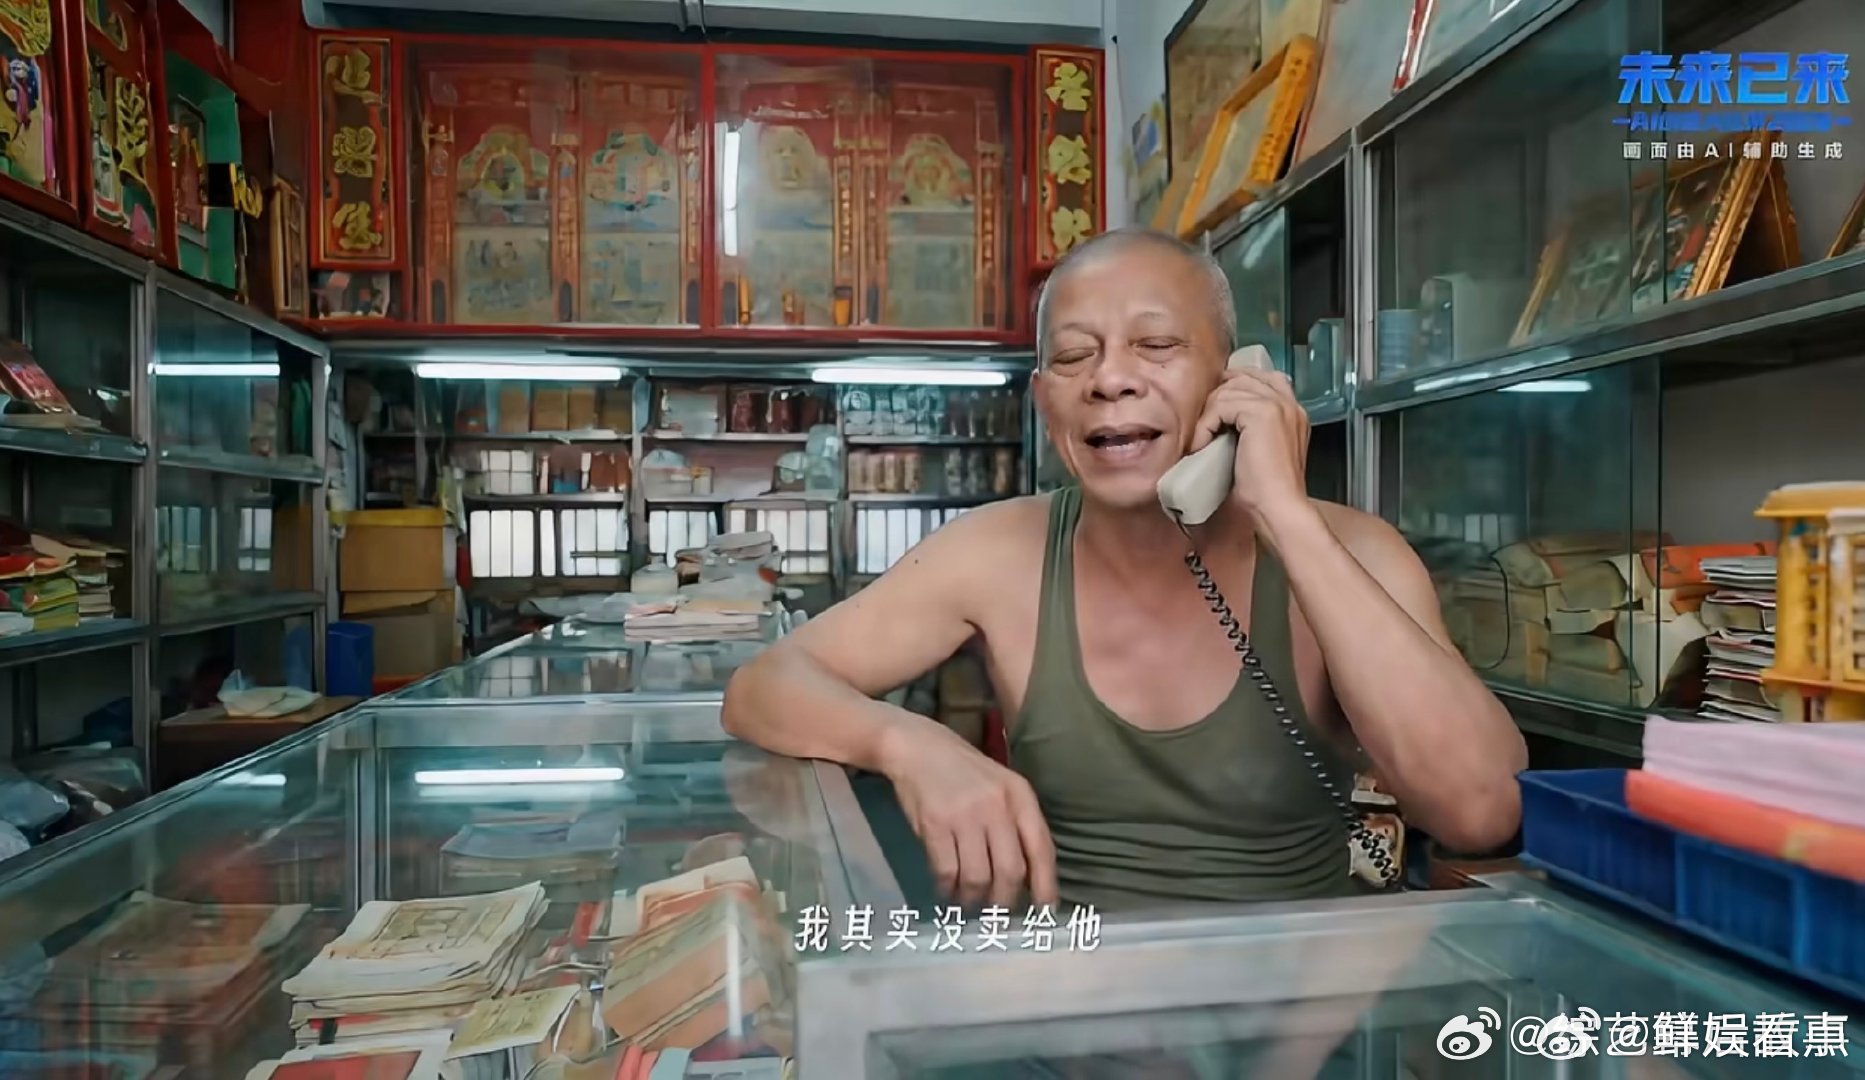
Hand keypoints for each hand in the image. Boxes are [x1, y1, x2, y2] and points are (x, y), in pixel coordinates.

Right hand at [881, 719, 1057, 907]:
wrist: (918, 747)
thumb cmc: (964, 772)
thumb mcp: (1001, 787)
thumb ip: (1016, 824)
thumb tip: (1028, 878)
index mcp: (1020, 796)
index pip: (1041, 848)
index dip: (1045, 885)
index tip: (1044, 911)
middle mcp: (996, 806)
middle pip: (1010, 870)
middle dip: (1005, 901)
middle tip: (997, 914)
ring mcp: (964, 815)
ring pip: (978, 876)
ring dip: (974, 899)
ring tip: (969, 902)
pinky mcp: (934, 824)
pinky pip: (946, 871)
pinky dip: (947, 889)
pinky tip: (946, 890)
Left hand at [1188, 367, 1309, 521]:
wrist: (1278, 506)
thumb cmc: (1266, 491)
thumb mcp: (1258, 452)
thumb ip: (1248, 430)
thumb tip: (1219, 421)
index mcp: (1292, 411)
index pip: (1261, 379)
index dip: (1233, 388)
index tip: (1212, 411)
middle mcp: (1288, 403)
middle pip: (1242, 378)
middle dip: (1217, 398)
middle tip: (1202, 426)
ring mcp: (1278, 405)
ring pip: (1229, 390)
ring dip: (1208, 415)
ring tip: (1201, 440)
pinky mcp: (1263, 413)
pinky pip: (1223, 404)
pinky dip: (1207, 424)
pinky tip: (1203, 445)